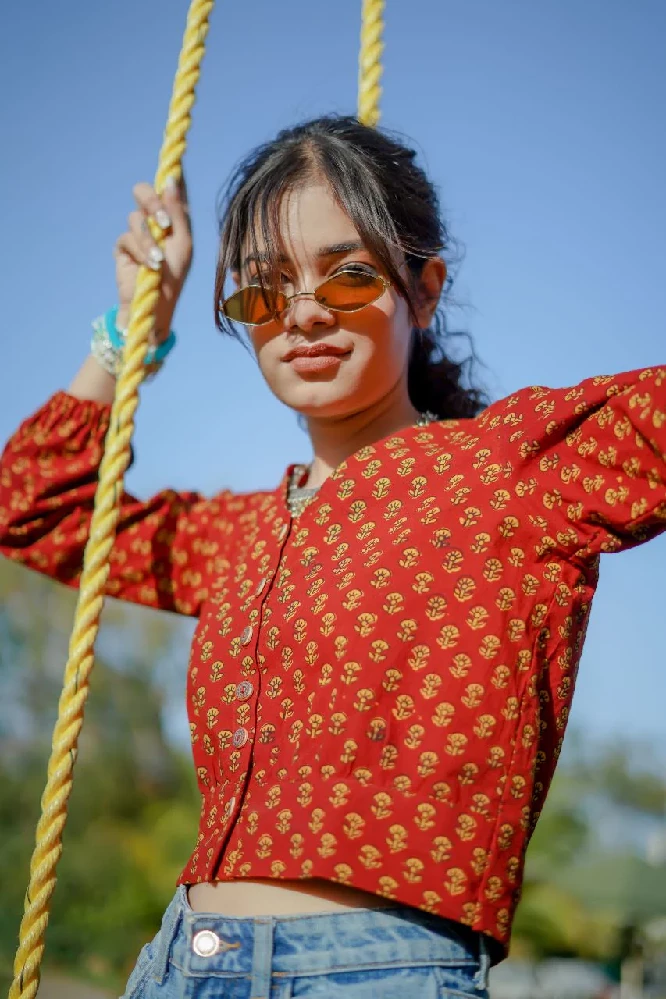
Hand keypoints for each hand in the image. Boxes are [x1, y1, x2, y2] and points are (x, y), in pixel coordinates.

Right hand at [113, 175, 192, 339]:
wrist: (156, 305)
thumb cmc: (175, 277)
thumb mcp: (182, 244)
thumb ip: (177, 213)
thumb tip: (171, 180)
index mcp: (175, 218)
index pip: (173, 188)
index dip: (173, 171)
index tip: (176, 152)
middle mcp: (156, 221)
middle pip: (145, 191)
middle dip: (151, 202)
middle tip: (161, 220)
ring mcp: (139, 232)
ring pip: (136, 216)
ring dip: (149, 239)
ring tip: (158, 260)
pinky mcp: (124, 246)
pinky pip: (127, 236)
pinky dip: (140, 250)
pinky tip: (150, 265)